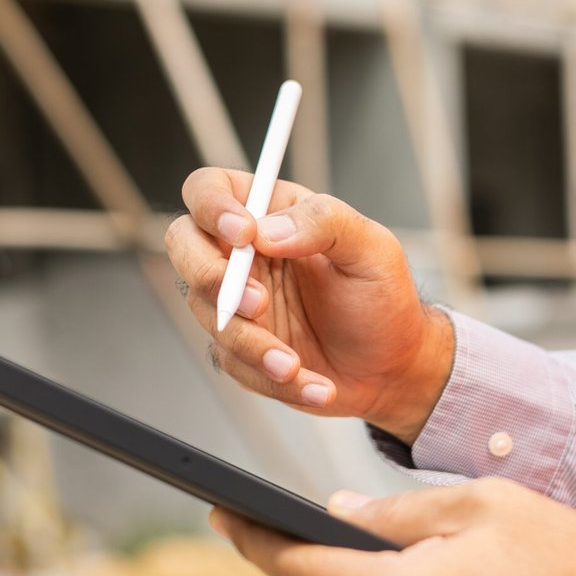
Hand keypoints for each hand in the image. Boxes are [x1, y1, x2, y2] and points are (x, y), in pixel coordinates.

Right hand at [165, 167, 453, 442]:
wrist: (393, 365)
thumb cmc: (382, 296)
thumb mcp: (371, 248)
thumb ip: (324, 223)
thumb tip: (268, 231)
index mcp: (269, 212)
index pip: (210, 189)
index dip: (211, 206)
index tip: (244, 234)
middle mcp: (242, 254)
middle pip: (183, 245)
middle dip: (210, 277)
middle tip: (256, 303)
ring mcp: (234, 303)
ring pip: (207, 314)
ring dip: (250, 343)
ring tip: (295, 363)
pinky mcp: (239, 350)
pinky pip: (235, 364)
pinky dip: (273, 380)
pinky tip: (315, 385)